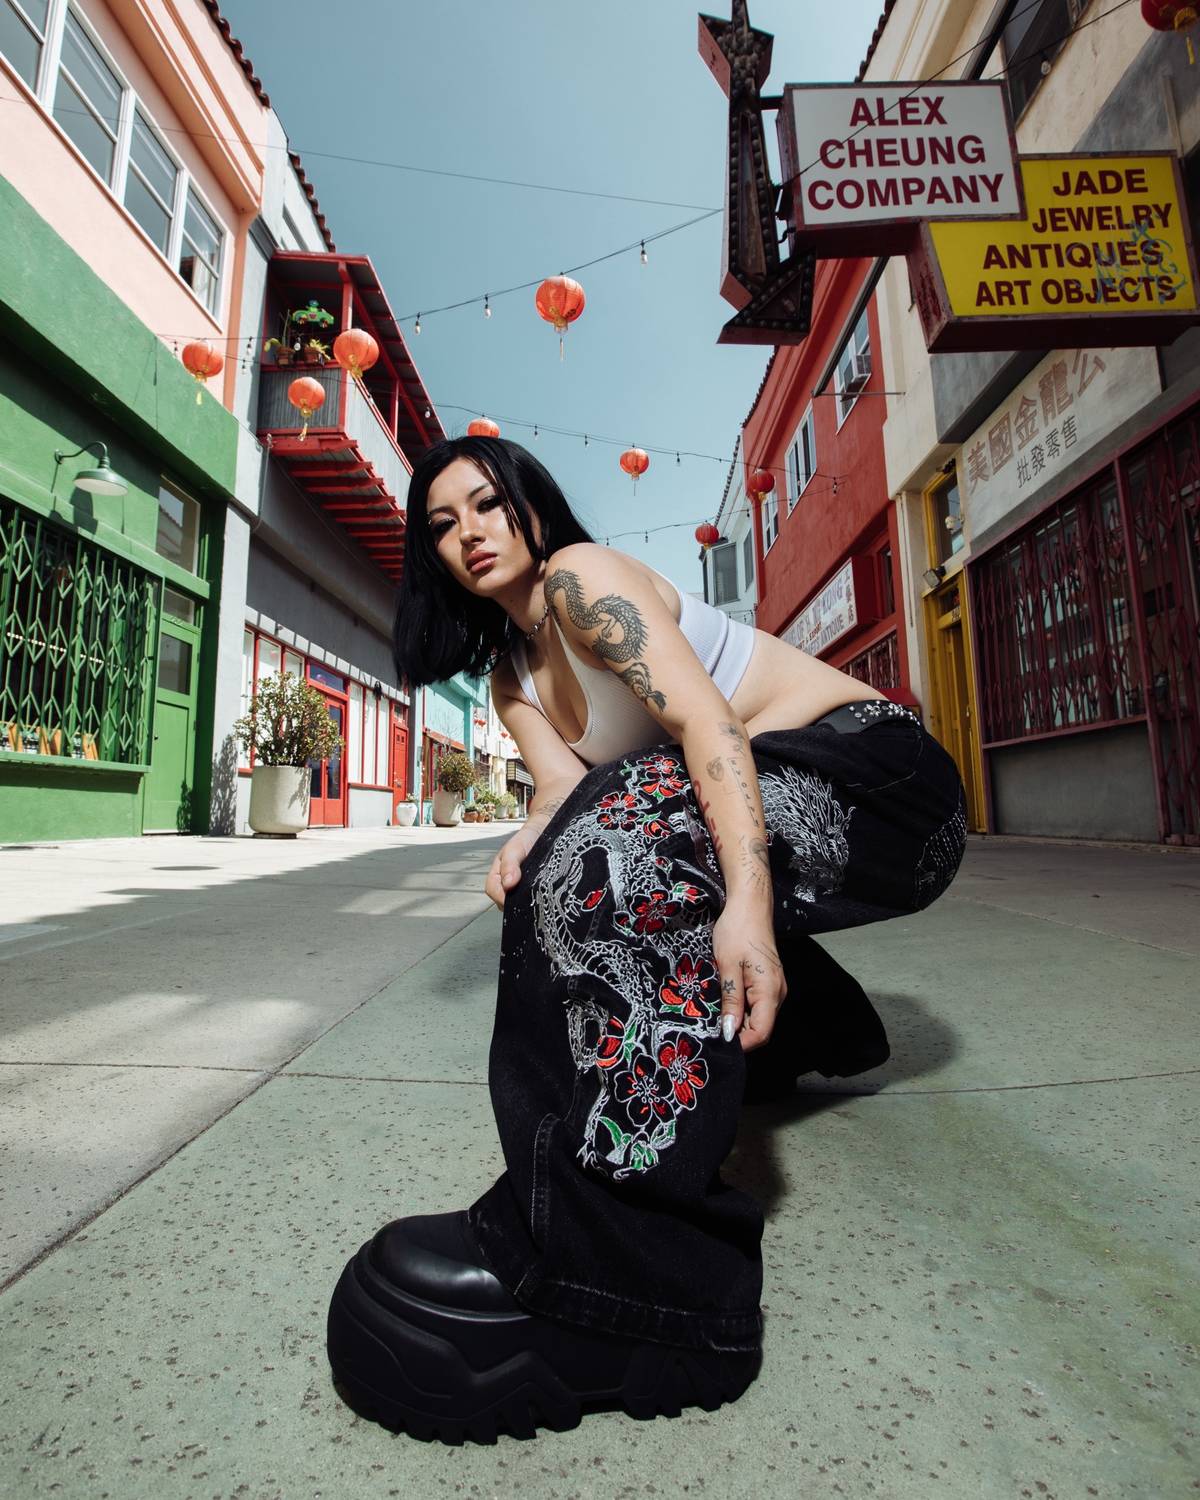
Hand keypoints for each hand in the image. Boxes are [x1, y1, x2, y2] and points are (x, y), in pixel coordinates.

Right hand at [484, 822, 543, 908]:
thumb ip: (509, 864)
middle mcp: (507, 884)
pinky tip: (543, 895)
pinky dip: (536, 899)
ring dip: (526, 901)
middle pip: (505, 901)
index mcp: (497, 874)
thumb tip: (508, 884)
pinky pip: (532, 899)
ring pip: (519, 901)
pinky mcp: (534, 890)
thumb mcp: (514, 849)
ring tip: (537, 895)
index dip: (500, 897)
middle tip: (528, 898)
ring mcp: (521, 888)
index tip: (513, 899)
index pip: (493, 891)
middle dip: (515, 902)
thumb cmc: (526, 839)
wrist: (544, 832)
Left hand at [712, 901, 786, 1050]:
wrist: (750, 906)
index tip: (718, 1042)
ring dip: (739, 1021)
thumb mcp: (727, 967)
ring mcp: (775, 987)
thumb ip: (731, 1001)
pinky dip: (742, 1010)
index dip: (741, 1043)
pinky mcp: (769, 982)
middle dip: (738, 1034)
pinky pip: (758, 1005)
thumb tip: (729, 1031)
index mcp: (770, 991)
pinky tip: (725, 1002)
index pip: (761, 1033)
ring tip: (715, 1014)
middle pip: (761, 1028)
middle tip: (711, 1029)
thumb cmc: (737, 931)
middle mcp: (778, 993)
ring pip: (759, 1017)